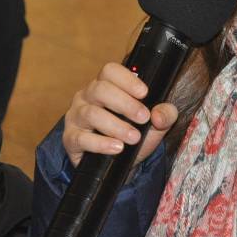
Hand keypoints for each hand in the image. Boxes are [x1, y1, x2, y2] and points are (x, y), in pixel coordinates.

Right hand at [62, 62, 177, 167]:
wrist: (116, 166)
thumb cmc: (132, 135)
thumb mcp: (154, 125)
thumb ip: (165, 115)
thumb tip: (159, 115)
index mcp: (106, 85)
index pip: (110, 71)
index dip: (127, 79)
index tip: (144, 93)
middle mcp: (87, 96)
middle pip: (100, 89)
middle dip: (125, 104)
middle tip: (143, 118)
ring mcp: (76, 116)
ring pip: (91, 113)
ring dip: (116, 126)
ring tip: (134, 137)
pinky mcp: (71, 138)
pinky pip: (81, 138)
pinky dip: (101, 144)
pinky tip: (117, 147)